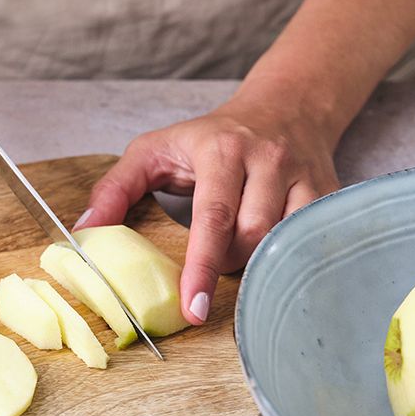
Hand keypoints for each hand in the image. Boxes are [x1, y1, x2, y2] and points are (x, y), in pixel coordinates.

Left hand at [77, 96, 339, 324]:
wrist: (286, 106)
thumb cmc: (211, 136)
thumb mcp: (154, 150)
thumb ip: (115, 188)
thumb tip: (85, 232)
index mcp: (223, 149)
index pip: (212, 218)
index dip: (201, 267)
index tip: (192, 309)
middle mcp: (269, 159)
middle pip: (251, 236)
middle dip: (226, 263)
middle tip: (211, 262)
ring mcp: (305, 176)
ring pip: (282, 241)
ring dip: (256, 262)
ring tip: (239, 253)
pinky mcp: (329, 192)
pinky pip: (311, 239)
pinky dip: (288, 257)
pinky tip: (274, 256)